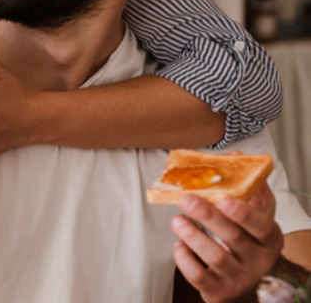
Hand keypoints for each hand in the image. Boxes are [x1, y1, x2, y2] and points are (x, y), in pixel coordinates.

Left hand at [172, 181, 283, 302]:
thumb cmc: (247, 241)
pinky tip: (179, 245)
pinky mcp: (218, 291)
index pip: (262, 226)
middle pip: (234, 238)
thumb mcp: (255, 217)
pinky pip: (200, 276)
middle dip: (207, 216)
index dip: (244, 214)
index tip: (224, 200)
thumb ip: (248, 188)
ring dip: (192, 235)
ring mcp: (239, 278)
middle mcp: (258, 261)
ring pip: (215, 257)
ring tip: (177, 219)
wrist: (244, 284)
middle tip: (185, 198)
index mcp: (269, 239)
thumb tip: (234, 155)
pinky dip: (185, 260)